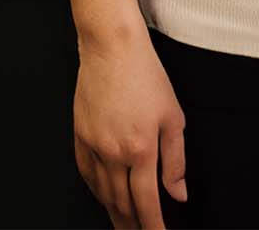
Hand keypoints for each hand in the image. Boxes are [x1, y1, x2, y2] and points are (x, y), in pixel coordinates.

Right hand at [73, 31, 188, 229]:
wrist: (111, 47)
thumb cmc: (145, 74)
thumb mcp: (173, 116)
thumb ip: (176, 160)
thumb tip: (178, 193)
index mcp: (140, 149)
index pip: (146, 203)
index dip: (152, 226)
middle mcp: (113, 153)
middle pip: (121, 204)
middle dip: (132, 225)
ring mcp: (93, 145)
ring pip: (102, 193)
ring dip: (114, 213)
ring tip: (123, 224)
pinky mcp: (79, 135)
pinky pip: (86, 174)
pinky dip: (95, 191)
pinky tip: (103, 196)